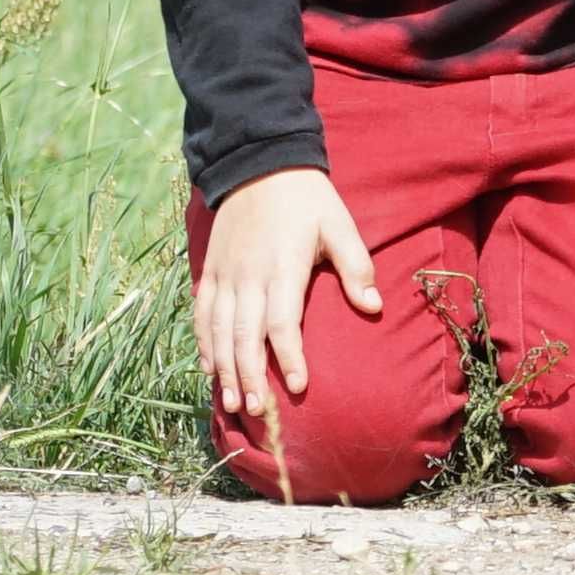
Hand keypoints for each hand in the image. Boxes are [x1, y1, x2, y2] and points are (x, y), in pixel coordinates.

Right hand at [195, 167, 379, 415]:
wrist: (259, 162)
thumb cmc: (307, 198)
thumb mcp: (339, 224)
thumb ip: (356, 267)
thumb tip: (373, 308)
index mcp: (283, 267)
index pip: (282, 324)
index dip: (289, 358)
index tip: (298, 387)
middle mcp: (248, 276)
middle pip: (245, 337)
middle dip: (250, 377)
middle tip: (258, 412)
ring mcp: (225, 274)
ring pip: (219, 331)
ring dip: (224, 369)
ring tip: (232, 403)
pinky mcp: (210, 270)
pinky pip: (201, 314)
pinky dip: (203, 344)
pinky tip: (209, 369)